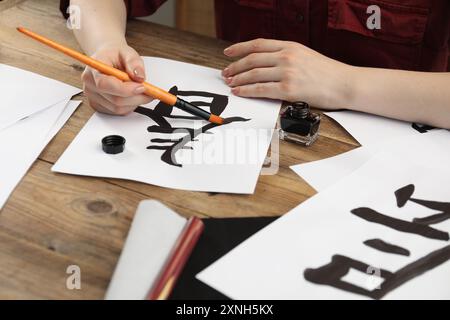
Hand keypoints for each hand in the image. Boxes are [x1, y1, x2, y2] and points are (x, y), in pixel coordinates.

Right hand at [81, 43, 152, 114]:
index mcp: (93, 69)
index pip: (105, 84)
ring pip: (118, 108)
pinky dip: (129, 106)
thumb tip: (139, 76)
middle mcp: (90, 85)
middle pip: (115, 100)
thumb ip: (134, 62)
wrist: (108, 59)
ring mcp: (93, 97)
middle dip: (136, 97)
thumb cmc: (115, 55)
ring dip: (135, 102)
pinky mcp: (99, 106)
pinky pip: (118, 112)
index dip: (126, 89)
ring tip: (141, 91)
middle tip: (150, 91)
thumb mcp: (127, 52)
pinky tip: (132, 96)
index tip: (142, 87)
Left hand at [222, 39, 353, 108]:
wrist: (345, 84)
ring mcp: (287, 72)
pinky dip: (246, 91)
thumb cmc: (328, 73)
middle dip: (235, 66)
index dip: (239, 48)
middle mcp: (287, 56)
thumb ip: (286, 56)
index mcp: (290, 46)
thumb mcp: (305, 55)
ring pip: (253, 74)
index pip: (258, 44)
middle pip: (252, 59)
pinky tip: (239, 92)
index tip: (228, 53)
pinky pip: (260, 89)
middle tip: (225, 73)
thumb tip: (266, 62)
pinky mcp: (288, 89)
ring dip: (238, 79)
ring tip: (230, 83)